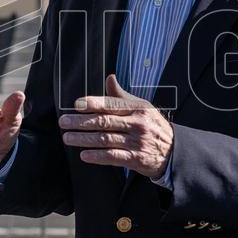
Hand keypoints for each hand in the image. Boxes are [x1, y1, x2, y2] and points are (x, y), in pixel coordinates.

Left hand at [59, 74, 173, 178]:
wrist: (173, 151)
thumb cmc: (153, 126)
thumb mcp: (142, 107)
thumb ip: (121, 96)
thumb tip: (109, 78)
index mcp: (137, 109)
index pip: (112, 105)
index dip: (93, 104)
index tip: (76, 105)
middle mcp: (137, 124)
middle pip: (104, 122)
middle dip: (81, 122)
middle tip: (64, 122)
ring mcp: (137, 142)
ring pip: (105, 139)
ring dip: (84, 139)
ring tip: (68, 137)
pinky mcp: (136, 159)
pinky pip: (113, 157)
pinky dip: (97, 156)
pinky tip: (84, 154)